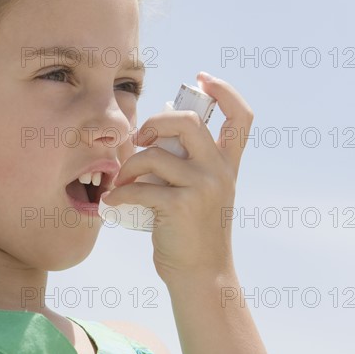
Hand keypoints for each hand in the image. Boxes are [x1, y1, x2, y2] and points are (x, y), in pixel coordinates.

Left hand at [101, 72, 253, 284]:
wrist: (201, 274)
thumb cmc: (192, 231)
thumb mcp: (202, 192)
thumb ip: (188, 164)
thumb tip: (153, 136)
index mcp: (227, 164)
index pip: (240, 116)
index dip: (224, 91)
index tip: (202, 79)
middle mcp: (220, 171)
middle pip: (188, 121)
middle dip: (155, 121)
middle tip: (140, 137)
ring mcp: (204, 187)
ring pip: (155, 155)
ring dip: (129, 167)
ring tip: (121, 183)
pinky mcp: (182, 205)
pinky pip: (140, 187)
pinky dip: (121, 194)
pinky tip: (113, 204)